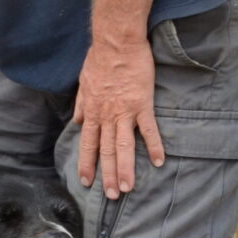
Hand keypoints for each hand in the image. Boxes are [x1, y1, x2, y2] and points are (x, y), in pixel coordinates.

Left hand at [73, 35, 163, 198]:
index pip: (88, 143)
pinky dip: (154, 146)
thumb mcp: (83, 81)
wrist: (116, 42)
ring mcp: (125, 111)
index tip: (86, 181)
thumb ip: (82, 103)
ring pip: (124, 146)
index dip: (87, 163)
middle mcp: (106, 114)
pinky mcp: (142, 104)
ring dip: (125, 169)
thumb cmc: (99, 58)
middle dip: (107, 175)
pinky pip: (149, 129)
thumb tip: (78, 121)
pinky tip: (158, 162)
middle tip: (110, 196)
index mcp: (92, 110)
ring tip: (127, 189)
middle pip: (106, 150)